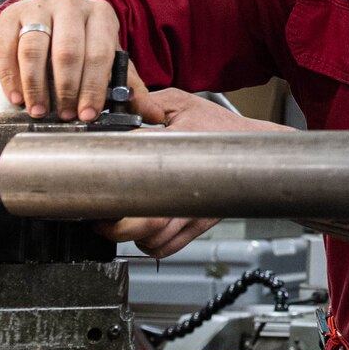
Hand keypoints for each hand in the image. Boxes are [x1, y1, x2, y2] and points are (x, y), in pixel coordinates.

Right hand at [0, 0, 154, 121]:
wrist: (56, 9)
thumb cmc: (84, 37)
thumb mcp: (109, 54)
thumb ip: (129, 85)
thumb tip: (151, 114)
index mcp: (100, 15)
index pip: (98, 54)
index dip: (93, 87)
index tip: (87, 113)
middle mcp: (69, 6)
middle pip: (66, 52)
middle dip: (65, 89)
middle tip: (63, 114)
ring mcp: (38, 8)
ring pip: (34, 49)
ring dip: (35, 85)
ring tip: (39, 109)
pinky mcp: (11, 15)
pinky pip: (6, 47)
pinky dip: (10, 75)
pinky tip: (17, 95)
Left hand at [93, 88, 293, 256]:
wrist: (253, 149)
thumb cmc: (219, 127)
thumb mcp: (182, 103)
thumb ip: (150, 102)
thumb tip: (123, 107)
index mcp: (177, 148)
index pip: (135, 165)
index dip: (109, 176)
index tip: (95, 179)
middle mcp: (185, 185)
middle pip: (143, 221)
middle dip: (114, 224)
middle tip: (101, 215)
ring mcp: (192, 209)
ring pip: (153, 239)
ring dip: (130, 236)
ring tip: (118, 222)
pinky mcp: (198, 222)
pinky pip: (167, 247)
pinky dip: (149, 246)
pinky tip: (142, 232)